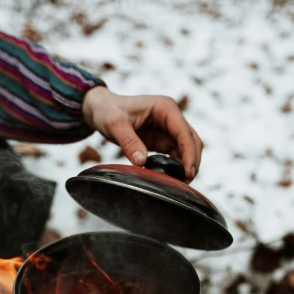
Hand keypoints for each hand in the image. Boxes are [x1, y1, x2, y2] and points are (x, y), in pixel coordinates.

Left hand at [82, 86, 202, 179]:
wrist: (101, 109)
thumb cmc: (108, 111)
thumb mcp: (115, 125)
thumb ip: (129, 142)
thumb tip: (142, 162)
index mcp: (165, 108)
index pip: (184, 132)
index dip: (189, 154)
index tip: (188, 173)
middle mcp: (171, 117)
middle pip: (192, 141)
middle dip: (192, 162)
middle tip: (185, 184)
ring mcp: (168, 129)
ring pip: (186, 150)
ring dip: (185, 166)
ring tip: (179, 185)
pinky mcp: (162, 140)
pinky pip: (174, 155)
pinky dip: (175, 167)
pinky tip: (170, 179)